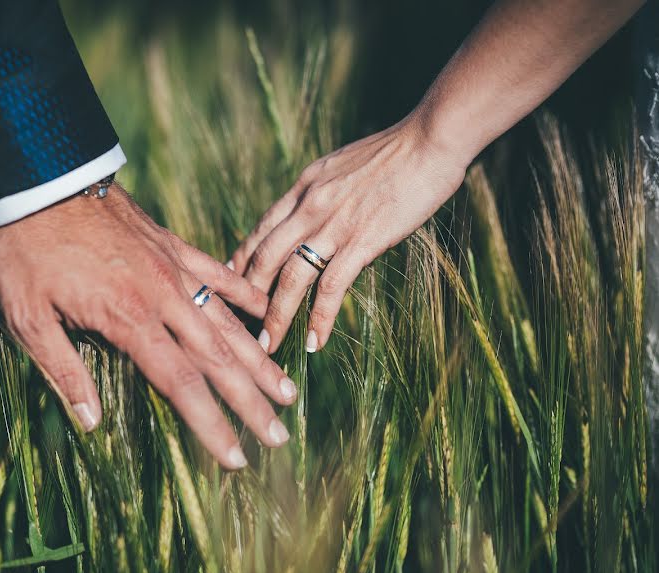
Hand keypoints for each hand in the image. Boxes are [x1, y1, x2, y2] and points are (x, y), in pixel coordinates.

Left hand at [0, 184, 296, 468]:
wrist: (41, 177)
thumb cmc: (26, 250)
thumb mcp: (27, 317)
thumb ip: (63, 370)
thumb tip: (91, 422)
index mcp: (129, 319)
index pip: (182, 384)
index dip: (212, 424)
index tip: (236, 457)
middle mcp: (163, 297)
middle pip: (217, 360)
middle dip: (251, 402)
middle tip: (280, 436)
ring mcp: (173, 268)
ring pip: (227, 322)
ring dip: (258, 360)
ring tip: (286, 391)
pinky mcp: (171, 245)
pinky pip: (217, 272)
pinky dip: (243, 294)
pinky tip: (265, 312)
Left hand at [230, 116, 466, 353]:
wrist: (429, 140)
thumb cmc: (395, 152)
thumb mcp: (341, 166)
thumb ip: (322, 192)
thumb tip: (315, 218)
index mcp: (303, 186)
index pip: (261, 230)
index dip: (241, 261)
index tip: (230, 285)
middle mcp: (309, 206)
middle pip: (264, 258)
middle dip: (247, 296)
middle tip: (239, 325)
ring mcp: (333, 225)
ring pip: (290, 279)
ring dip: (276, 317)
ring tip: (268, 346)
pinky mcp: (362, 241)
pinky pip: (331, 287)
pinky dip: (319, 318)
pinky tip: (314, 341)